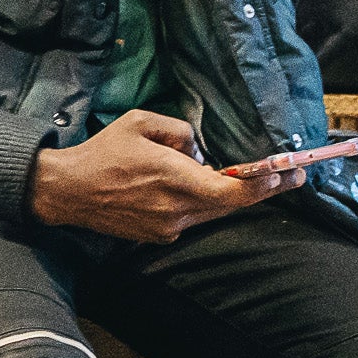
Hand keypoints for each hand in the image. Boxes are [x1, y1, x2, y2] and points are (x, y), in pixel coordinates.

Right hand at [27, 110, 270, 243]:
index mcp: (175, 179)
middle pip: (231, 204)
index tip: (288, 174)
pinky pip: (193, 217)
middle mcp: (176, 210)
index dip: (265, 185)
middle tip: (291, 177)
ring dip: (231, 196)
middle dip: (263, 189)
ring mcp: (168, 227)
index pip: (233, 190)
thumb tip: (199, 151)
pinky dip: (203, 203)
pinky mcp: (159, 235)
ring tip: (251, 180)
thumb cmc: (103, 152)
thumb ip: (181, 131)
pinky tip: (199, 188)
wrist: (67, 191)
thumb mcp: (141, 122)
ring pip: (213, 211)